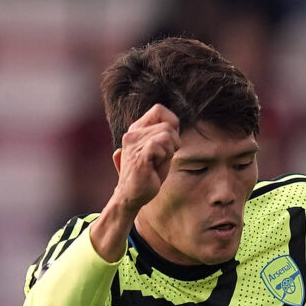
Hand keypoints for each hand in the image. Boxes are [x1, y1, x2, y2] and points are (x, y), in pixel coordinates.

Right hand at [92, 104, 178, 259]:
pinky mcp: (138, 155)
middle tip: (162, 158)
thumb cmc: (148, 174)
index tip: (169, 142)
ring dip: (169, 152)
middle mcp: (133, 133)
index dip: (172, 123)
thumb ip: (164, 135)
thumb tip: (174, 123)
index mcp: (137, 129)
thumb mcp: (160, 150)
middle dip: (174, 143)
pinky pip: (159, 145)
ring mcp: (134, 143)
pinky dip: (164, 156)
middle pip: (168, 126)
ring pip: (167, 135)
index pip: (160, 110)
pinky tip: (154, 165)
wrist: (131, 196)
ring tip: (157, 162)